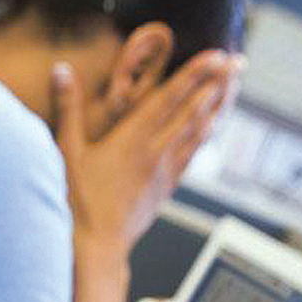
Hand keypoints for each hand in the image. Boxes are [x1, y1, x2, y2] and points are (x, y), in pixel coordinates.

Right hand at [52, 50, 242, 301]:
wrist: (96, 246)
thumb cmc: (78, 201)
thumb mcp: (66, 151)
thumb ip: (67, 108)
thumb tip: (61, 68)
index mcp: (133, 139)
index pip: (171, 97)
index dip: (196, 73)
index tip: (218, 56)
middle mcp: (156, 152)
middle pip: (193, 111)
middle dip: (218, 84)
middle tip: (239, 63)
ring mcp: (164, 172)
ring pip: (198, 133)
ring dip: (217, 107)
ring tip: (232, 88)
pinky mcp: (165, 188)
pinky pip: (191, 156)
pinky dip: (204, 137)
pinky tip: (211, 129)